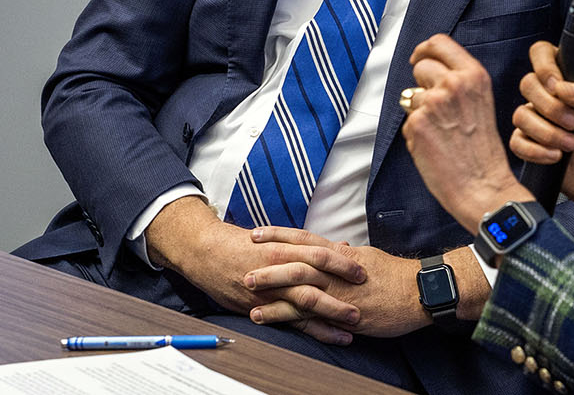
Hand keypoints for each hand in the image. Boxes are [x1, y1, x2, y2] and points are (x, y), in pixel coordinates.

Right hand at [146, 197, 366, 344]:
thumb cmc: (242, 244)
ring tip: (356, 321)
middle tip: (367, 291)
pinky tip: (334, 336)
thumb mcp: (274, 238)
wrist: (206, 252)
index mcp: (283, 246)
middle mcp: (278, 266)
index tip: (364, 267)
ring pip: (307, 300)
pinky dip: (315, 330)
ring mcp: (271, 288)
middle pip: (317, 274)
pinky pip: (293, 321)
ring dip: (333, 311)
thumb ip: (305, 245)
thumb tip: (338, 246)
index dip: (342, 260)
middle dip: (343, 284)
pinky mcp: (263, 306)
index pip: (318, 251)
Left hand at [244, 231, 447, 338]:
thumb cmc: (396, 275)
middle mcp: (335, 270)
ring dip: (271, 287)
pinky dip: (284, 314)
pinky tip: (265, 316)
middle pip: (295, 260)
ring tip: (247, 289)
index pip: (304, 239)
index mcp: (340, 254)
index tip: (257, 232)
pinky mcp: (340, 314)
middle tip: (243, 261)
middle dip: (268, 261)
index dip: (279, 235)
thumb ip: (348, 254)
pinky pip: (307, 314)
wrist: (419, 293)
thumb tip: (337, 246)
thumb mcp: (369, 258)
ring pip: (297, 286)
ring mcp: (337, 292)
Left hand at [402, 34, 530, 231]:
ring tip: (441, 132)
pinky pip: (407, 121)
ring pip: (412, 95)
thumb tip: (431, 73)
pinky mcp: (416, 123)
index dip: (424, 50)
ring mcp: (433, 103)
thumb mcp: (481, 103)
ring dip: (419, 111)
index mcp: (474, 76)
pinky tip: (434, 146)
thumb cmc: (483, 152)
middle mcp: (453, 84)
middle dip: (422, 83)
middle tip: (434, 106)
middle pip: (421, 66)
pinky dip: (416, 133)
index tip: (419, 58)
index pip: (440, 43)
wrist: (482, 186)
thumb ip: (460, 83)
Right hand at [513, 40, 573, 246]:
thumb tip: (562, 89)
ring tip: (570, 145)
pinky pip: (516, 141)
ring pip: (520, 114)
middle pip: (527, 84)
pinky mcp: (527, 144)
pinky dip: (536, 150)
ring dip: (547, 132)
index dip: (544, 65)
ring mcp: (534, 121)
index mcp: (565, 81)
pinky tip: (556, 157)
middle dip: (551, 107)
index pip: (542, 54)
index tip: (557, 85)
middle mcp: (546, 97)